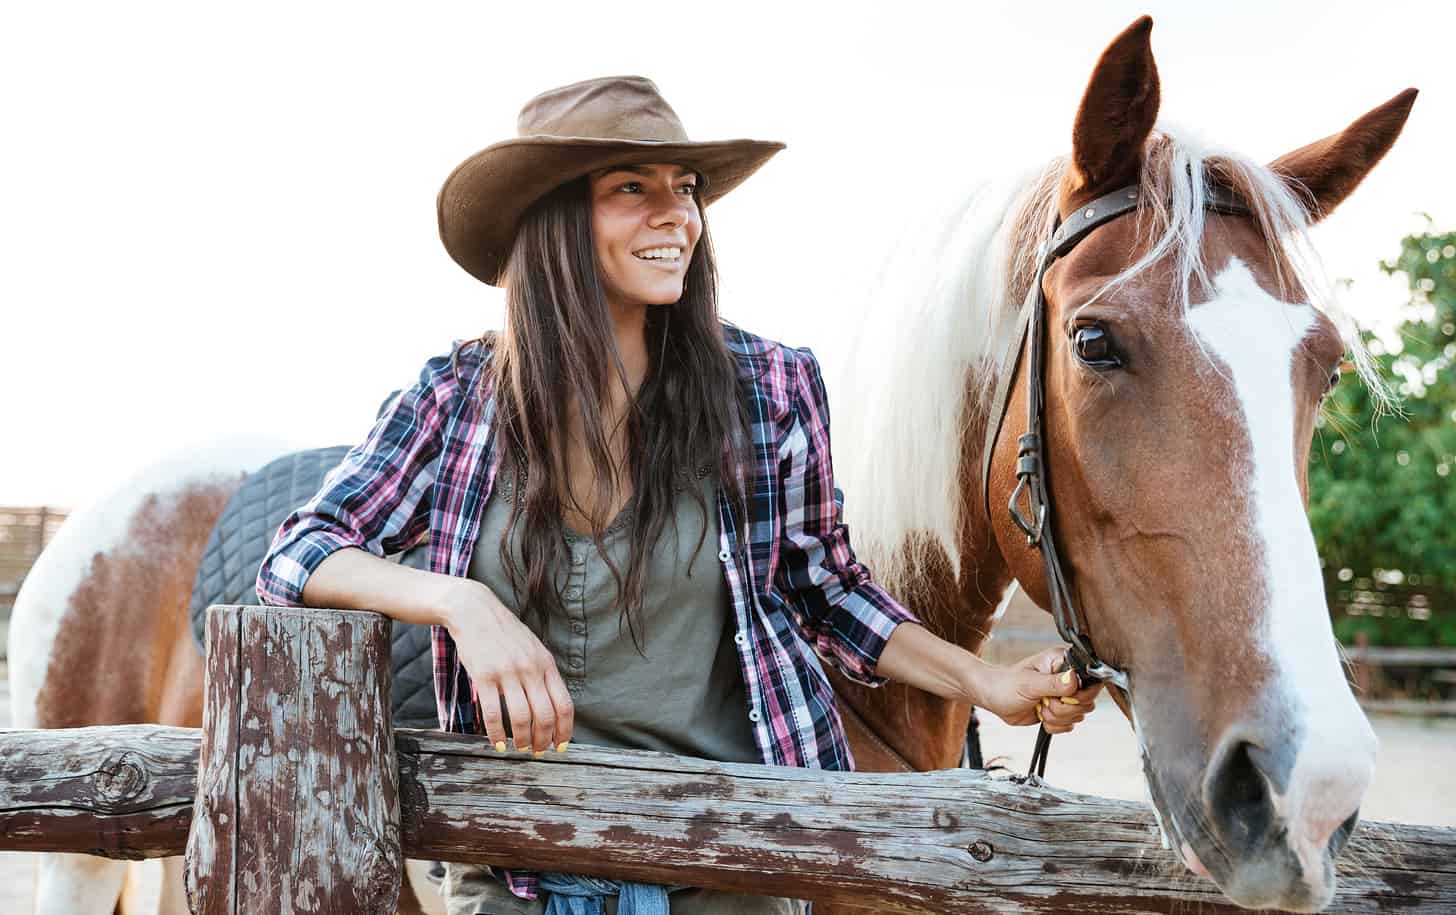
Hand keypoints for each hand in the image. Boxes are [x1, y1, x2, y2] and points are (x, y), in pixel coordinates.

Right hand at [441, 578, 574, 753]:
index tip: (561, 746)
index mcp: (546, 664)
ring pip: (521, 717)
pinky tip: (497, 743)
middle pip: (545, 715)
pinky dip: (496, 733)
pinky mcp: (484, 676)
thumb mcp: (533, 649)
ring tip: (520, 748)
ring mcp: (507, 672)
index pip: (564, 704)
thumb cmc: (505, 634)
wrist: (475, 611)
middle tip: (538, 752)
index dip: (565, 730)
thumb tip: (553, 708)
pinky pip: (492, 713)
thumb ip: (543, 674)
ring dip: (522, 740)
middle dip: (543, 740)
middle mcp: (531, 669)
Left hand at [978, 647, 1102, 734]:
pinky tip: (1040, 716)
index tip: (1060, 697)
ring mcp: (1064, 695)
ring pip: (1078, 715)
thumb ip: (1053, 683)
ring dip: (1056, 717)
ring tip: (1038, 707)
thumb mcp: (1028, 683)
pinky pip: (1070, 725)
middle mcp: (1067, 677)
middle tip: (1043, 702)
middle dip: (1063, 708)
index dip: (1080, 694)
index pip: (1090, 679)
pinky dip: (1055, 725)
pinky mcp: (1060, 710)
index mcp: (1062, 662)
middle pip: (1087, 702)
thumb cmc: (1006, 684)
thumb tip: (1075, 679)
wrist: (992, 698)